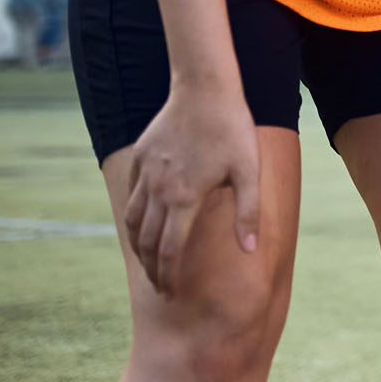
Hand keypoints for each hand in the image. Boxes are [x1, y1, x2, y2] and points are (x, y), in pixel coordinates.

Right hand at [120, 83, 260, 293]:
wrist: (205, 89)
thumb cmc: (233, 130)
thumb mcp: (248, 171)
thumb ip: (248, 212)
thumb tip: (250, 249)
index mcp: (186, 198)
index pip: (170, 250)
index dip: (169, 275)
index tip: (171, 291)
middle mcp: (159, 190)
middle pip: (147, 242)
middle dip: (152, 269)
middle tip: (159, 286)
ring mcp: (145, 174)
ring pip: (133, 220)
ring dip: (138, 246)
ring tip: (147, 262)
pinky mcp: (139, 158)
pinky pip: (131, 194)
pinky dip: (132, 214)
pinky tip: (141, 222)